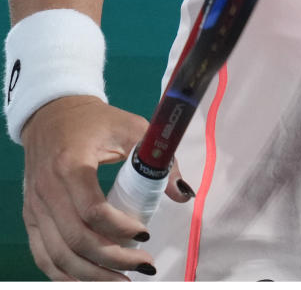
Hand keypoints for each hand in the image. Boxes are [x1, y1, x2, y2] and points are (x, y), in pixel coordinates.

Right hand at [20, 95, 192, 280]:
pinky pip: (43, 257)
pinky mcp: (30, 218)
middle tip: (143, 265)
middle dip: (112, 259)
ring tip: (122, 281)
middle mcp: (47, 190)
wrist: (52, 113)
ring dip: (91, 276)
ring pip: (59, 256)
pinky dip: (65, 275)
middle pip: (77, 240)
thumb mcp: (131, 128)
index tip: (145, 235)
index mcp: (71, 164)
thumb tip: (184, 194)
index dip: (120, 228)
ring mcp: (35, 207)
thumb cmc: (95, 121)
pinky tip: (92, 279)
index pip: (92, 210)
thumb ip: (158, 160)